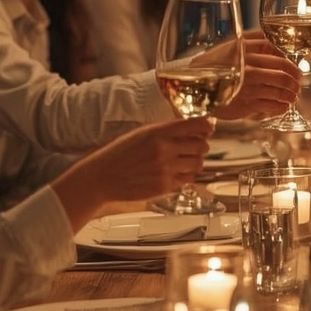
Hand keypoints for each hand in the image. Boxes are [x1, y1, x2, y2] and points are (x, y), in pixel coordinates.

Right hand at [89, 117, 212, 194]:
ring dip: (195, 162)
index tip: (208, 128)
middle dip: (201, 146)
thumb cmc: (120, 153)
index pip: (196, 125)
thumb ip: (165, 130)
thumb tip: (190, 127)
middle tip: (194, 148)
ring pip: (198, 164)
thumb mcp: (141, 133)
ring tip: (185, 162)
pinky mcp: (164, 186)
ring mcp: (166, 168)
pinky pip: (187, 180)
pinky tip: (175, 174)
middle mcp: (165, 148)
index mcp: (159, 131)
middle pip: (202, 146)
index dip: (206, 126)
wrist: (102, 177)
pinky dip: (185, 177)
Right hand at [218, 39, 300, 119]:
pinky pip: (273, 106)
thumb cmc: (215, 65)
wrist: (193, 86)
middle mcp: (248, 66)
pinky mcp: (247, 104)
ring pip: (281, 90)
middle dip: (295, 80)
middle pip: (284, 72)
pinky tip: (282, 106)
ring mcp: (248, 86)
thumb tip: (277, 40)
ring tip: (292, 96)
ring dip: (291, 95)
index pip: (277, 50)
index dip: (290, 60)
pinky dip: (282, 107)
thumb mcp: (231, 46)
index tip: (295, 67)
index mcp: (245, 49)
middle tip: (297, 83)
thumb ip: (253, 40)